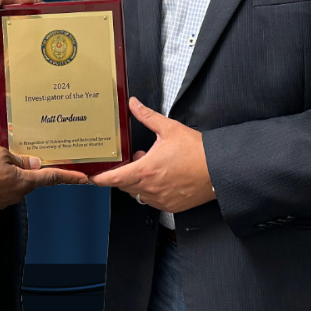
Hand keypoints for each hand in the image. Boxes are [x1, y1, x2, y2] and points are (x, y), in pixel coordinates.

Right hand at [0, 146, 88, 211]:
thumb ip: (21, 160)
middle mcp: (18, 194)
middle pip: (30, 180)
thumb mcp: (2, 154)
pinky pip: (3, 189)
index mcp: (24, 181)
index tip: (84, 178)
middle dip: (27, 169)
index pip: (52, 178)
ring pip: (15, 184)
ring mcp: (5, 201)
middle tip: (15, 156)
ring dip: (10, 174)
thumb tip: (34, 164)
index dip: (69, 177)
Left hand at [90, 97, 215, 212]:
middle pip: (124, 185)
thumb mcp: (169, 129)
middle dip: (124, 174)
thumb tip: (134, 104)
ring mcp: (160, 199)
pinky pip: (152, 200)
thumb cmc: (197, 152)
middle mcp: (150, 187)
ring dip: (138, 181)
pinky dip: (152, 190)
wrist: (219, 169)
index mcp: (146, 170)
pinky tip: (162, 177)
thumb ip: (147, 117)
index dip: (100, 179)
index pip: (114, 178)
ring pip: (138, 193)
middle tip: (136, 160)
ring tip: (152, 166)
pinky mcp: (170, 205)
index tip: (92, 177)